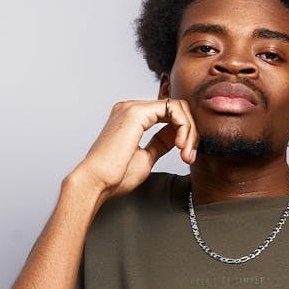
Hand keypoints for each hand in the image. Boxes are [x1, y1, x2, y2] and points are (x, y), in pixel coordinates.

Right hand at [72, 98, 197, 203]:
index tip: (187, 156)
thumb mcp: (145, 157)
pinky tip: (180, 145)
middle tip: (189, 156)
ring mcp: (133, 107)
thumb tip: (174, 137)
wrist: (97, 182)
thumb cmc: (115, 176)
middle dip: (190, 132)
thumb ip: (159, 143)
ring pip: (178, 107)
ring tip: (186, 154)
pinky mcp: (137, 112)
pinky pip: (173, 109)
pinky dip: (184, 127)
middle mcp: (131, 108)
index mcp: (131, 118)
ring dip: (189, 131)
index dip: (185, 133)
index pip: (169, 114)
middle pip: (176, 108)